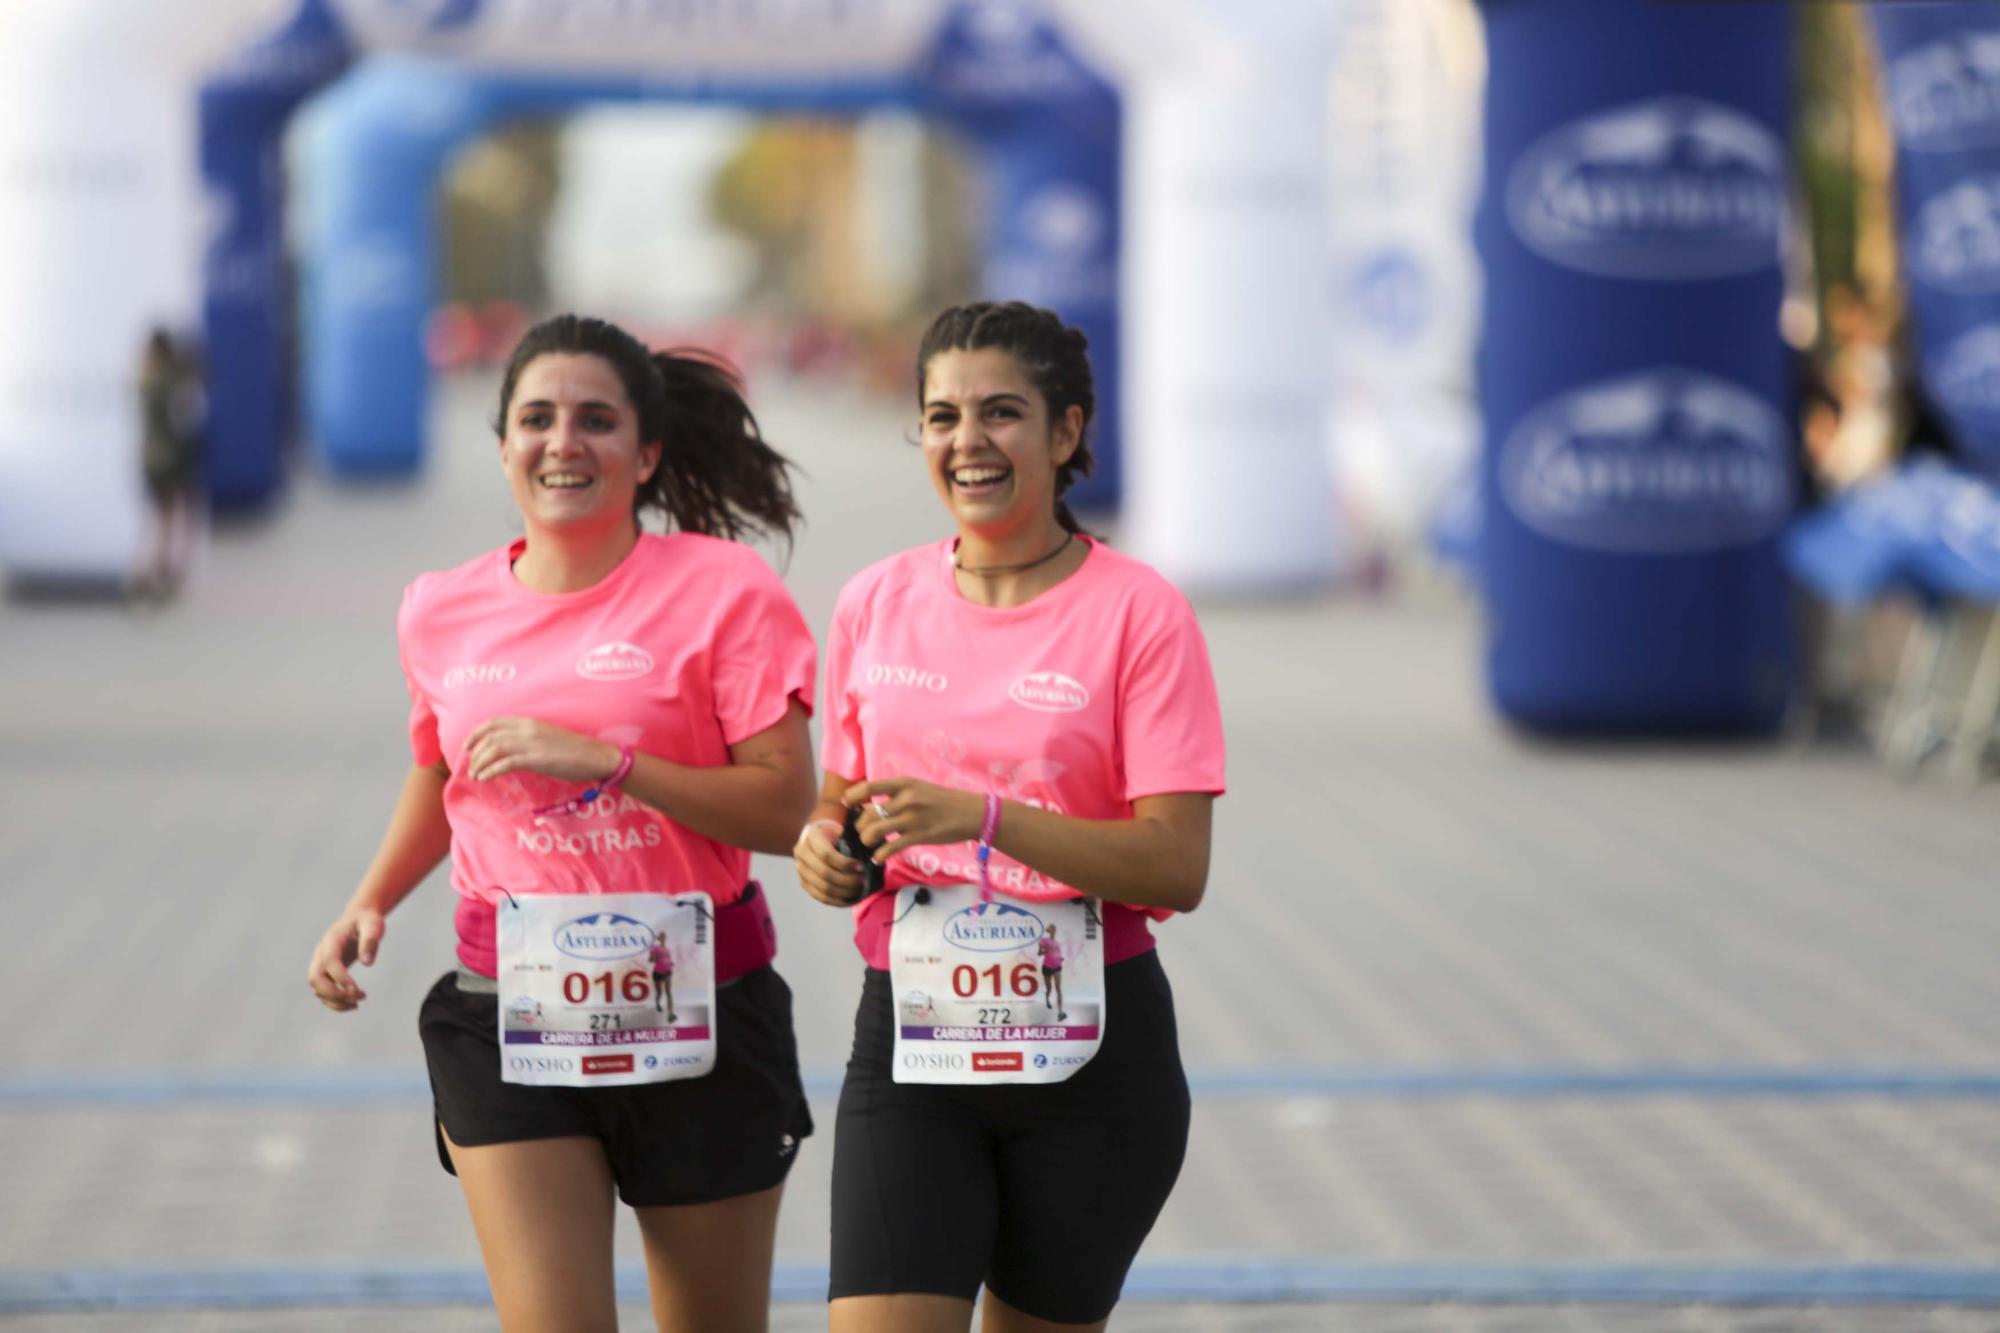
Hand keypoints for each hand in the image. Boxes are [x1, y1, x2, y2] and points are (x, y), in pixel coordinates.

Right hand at [307, 908, 384, 1011]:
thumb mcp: (373, 925)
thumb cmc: (367, 920)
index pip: (329, 962)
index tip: (357, 990)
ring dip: (334, 1001)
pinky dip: (334, 1001)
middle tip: (357, 998)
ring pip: (316, 988)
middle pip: (315, 978)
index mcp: (331, 940)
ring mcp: (320, 962)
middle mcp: (321, 953)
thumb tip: (367, 963)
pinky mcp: (326, 971)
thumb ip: (370, 940)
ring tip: (357, 1004)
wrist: (358, 917)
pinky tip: (352, 1003)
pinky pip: (322, 991)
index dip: (340, 978)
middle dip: (333, 993)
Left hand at [463, 718, 618, 784]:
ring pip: (494, 749)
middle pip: (490, 737)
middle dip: (475, 753)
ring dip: (480, 763)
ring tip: (475, 775)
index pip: (494, 722)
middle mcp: (527, 729)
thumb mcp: (547, 737)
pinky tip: (485, 778)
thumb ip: (529, 738)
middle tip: (470, 766)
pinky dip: (490, 771)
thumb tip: (510, 750)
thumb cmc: (575, 749)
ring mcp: (532, 744)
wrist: (596, 756)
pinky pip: (506, 763)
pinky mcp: (537, 759)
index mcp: (530, 722)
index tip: (466, 745)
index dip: (476, 733)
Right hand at [793, 818, 868, 906]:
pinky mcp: (804, 883)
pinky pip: (820, 897)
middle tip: (863, 880)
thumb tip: (863, 817)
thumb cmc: (837, 827)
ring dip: (844, 892)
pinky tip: (850, 898)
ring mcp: (800, 869)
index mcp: (810, 836)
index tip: (861, 866)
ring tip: (859, 888)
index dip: (845, 864)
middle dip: (847, 880)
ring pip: (823, 888)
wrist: (821, 834)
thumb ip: (850, 817)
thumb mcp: (842, 818)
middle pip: (825, 874)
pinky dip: (837, 901)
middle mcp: (801, 852)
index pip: (826, 855)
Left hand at [843, 778, 983, 862]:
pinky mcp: (919, 836)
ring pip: (875, 831)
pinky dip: (879, 855)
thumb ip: (897, 794)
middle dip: (860, 826)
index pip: (869, 787)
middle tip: (862, 831)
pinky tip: (877, 858)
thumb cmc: (944, 800)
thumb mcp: (919, 788)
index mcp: (904, 784)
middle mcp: (906, 799)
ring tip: (868, 843)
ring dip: (866, 839)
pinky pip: (890, 848)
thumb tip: (874, 805)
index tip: (846, 804)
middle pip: (869, 814)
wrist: (972, 812)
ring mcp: (912, 818)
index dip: (852, 796)